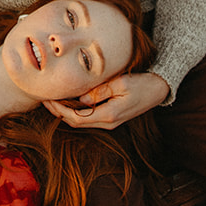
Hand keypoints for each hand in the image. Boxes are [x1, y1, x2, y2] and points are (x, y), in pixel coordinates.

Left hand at [43, 71, 169, 129]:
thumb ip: (100, 91)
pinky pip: (89, 116)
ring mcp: (110, 121)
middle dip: (58, 111)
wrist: (160, 89)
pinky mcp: (111, 116)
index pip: (76, 118)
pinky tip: (69, 100)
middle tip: (45, 99)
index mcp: (108, 115)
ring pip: (82, 120)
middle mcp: (108, 122)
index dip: (59, 110)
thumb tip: (81, 98)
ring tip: (53, 99)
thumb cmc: (142, 83)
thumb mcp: (121, 83)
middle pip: (76, 122)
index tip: (48, 99)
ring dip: (66, 112)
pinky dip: (76, 109)